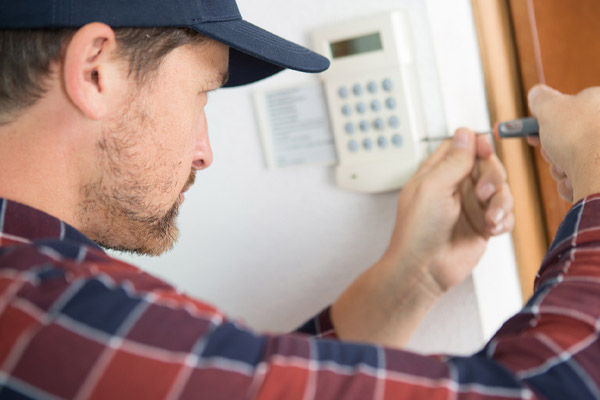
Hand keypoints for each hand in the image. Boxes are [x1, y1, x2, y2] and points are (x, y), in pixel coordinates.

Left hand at [385, 128, 512, 293]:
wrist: (423, 270)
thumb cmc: (417, 231)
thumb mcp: (432, 188)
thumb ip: (453, 161)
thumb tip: (465, 133)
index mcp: (437, 173)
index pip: (462, 147)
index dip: (476, 146)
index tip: (484, 151)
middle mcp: (455, 187)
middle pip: (487, 165)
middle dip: (492, 176)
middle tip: (483, 193)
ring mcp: (470, 207)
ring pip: (501, 189)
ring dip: (501, 201)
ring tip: (491, 218)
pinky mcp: (483, 226)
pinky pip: (505, 214)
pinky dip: (504, 219)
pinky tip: (493, 229)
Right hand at [528, 84, 599, 201]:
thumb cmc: (577, 133)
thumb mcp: (550, 106)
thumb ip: (541, 99)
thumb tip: (536, 93)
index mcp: (599, 103)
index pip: (571, 109)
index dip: (548, 122)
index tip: (532, 133)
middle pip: (568, 139)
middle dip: (553, 151)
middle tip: (550, 151)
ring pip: (572, 161)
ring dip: (559, 169)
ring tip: (564, 168)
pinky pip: (582, 180)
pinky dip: (572, 183)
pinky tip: (574, 182)